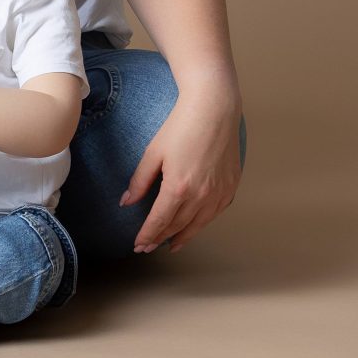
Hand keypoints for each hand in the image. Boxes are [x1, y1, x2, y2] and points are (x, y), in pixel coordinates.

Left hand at [125, 102, 243, 253]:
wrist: (214, 110)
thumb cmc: (181, 127)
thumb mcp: (153, 153)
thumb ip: (139, 181)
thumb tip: (126, 203)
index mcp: (178, 188)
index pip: (159, 221)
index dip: (147, 235)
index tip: (138, 245)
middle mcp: (201, 195)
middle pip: (178, 226)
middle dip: (161, 238)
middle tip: (148, 247)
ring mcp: (219, 192)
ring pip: (199, 224)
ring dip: (183, 236)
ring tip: (171, 245)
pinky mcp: (231, 186)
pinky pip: (215, 213)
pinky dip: (203, 222)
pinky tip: (194, 225)